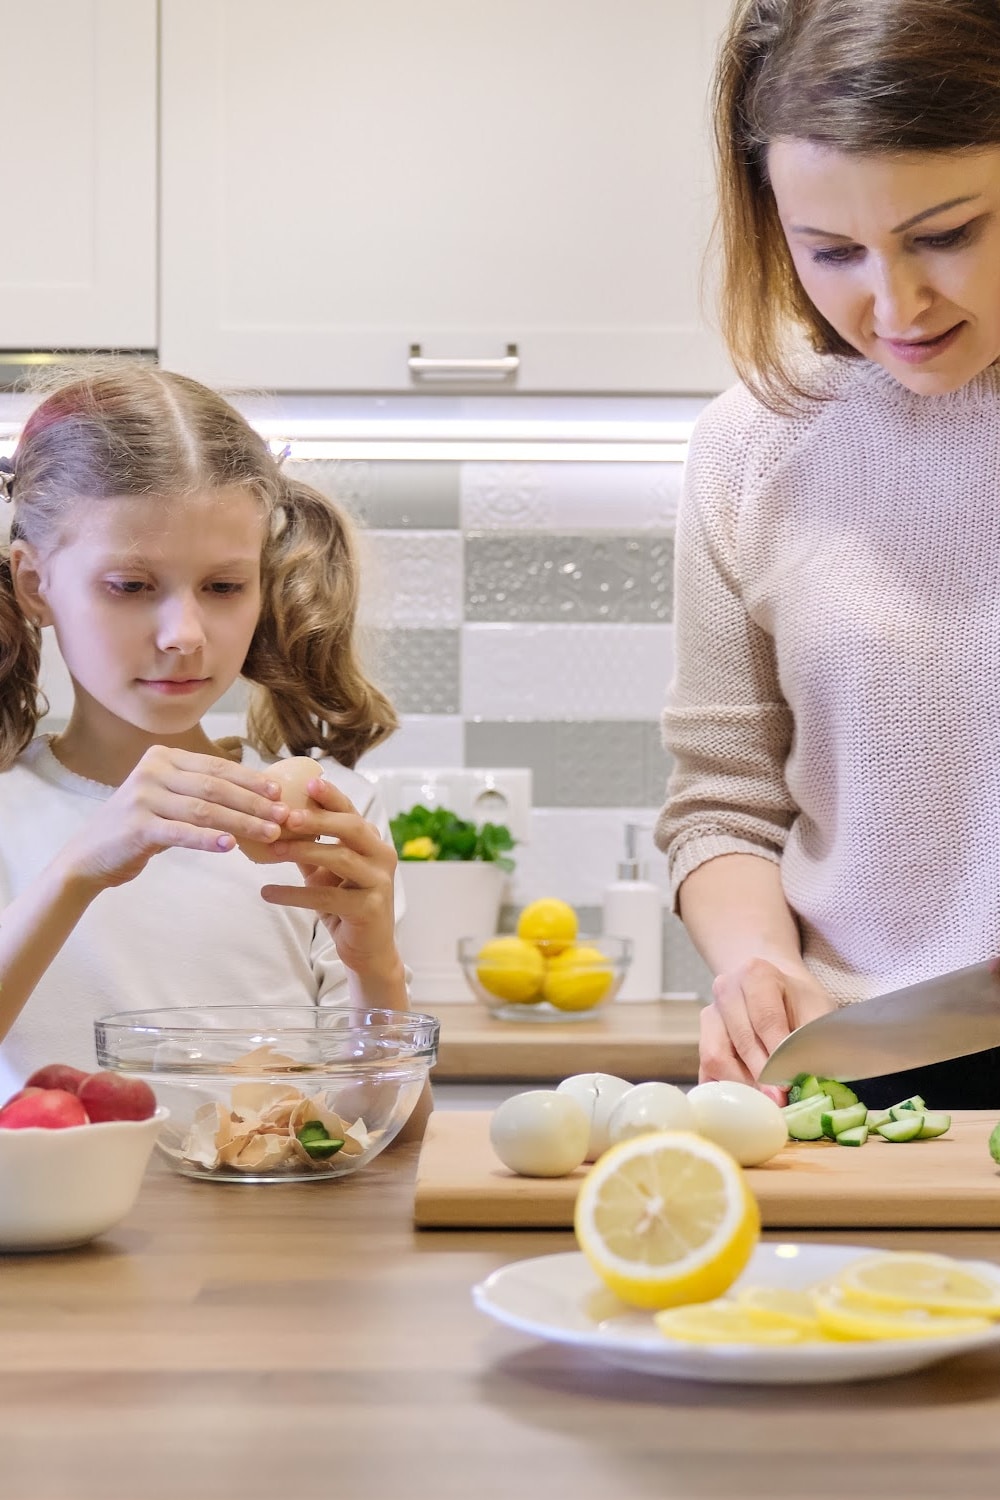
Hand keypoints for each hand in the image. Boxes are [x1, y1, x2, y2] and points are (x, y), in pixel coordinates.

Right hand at [55, 746, 290, 892]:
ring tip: (269, 833)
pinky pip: (181, 832)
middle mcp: (152, 770)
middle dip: (255, 802)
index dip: (252, 780)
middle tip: (283, 816)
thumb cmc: (139, 829)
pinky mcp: (136, 826)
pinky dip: (208, 839)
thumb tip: (257, 796)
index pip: (217, 767)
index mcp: (163, 757)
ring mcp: (142, 797)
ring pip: (204, 809)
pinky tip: (231, 846)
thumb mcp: (168, 801)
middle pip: (215, 786)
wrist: (89, 857)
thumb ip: (201, 793)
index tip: (280, 792)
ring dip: (242, 822)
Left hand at [255, 774, 404, 999]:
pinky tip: (267, 892)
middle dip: (318, 819)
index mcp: (372, 842)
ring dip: (304, 852)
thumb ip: (309, 847)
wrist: (367, 950)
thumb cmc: (344, 905)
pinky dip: (294, 894)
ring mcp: (379, 882)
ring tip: (272, 850)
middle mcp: (382, 856)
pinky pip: (327, 897)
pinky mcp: (369, 908)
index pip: (350, 811)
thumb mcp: (325, 872)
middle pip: (351, 827)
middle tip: (286, 815)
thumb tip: (273, 822)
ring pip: (341, 858)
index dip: (331, 796)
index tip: (309, 782)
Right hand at [699, 957, 835, 1100]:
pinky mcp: (702, 1039)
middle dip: (761, 1077)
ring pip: (716, 1056)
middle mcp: (726, 989)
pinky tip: (747, 1101)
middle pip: (741, 1041)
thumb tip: (813, 1080)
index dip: (776, 1055)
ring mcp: (710, 1014)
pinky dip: (726, 1089)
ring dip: (742, 1085)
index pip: (766, 1019)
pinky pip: (706, 1070)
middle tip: (779, 1102)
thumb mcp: (817, 1010)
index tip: (787, 1084)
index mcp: (756, 974)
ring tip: (765, 1103)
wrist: (775, 991)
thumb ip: (815, 1041)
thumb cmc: (799, 1002)